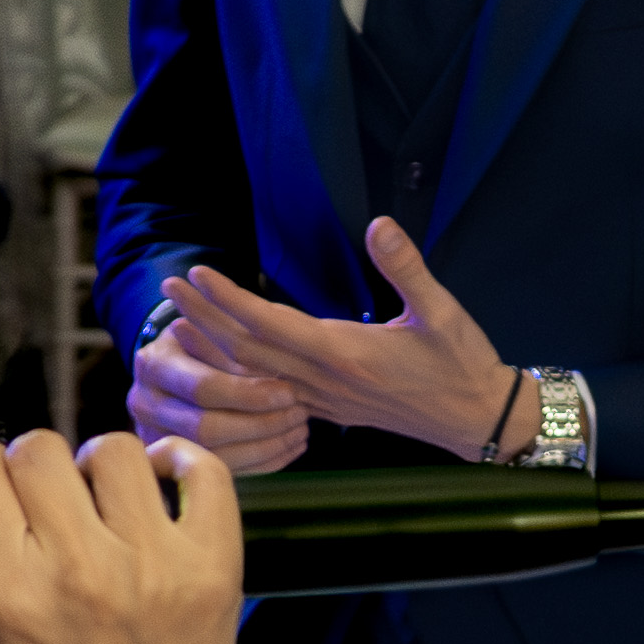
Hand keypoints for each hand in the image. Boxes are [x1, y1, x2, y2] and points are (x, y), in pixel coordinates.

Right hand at [0, 431, 248, 643]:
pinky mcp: (212, 565)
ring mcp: (154, 564)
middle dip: (30, 467)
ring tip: (101, 503)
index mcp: (11, 595)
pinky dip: (177, 462)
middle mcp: (80, 571)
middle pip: (37, 448)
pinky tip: (158, 484)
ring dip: (98, 468)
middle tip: (44, 501)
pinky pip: (199, 468)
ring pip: (112, 449)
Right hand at [128, 292, 312, 474]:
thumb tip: (280, 370)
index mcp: (153, 364)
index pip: (203, 387)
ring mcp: (155, 438)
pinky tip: (290, 447)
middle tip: (299, 415)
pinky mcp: (173, 461)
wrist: (174, 362)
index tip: (289, 393)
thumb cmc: (201, 338)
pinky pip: (223, 470)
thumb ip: (236, 345)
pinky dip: (263, 462)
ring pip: (216, 456)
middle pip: (207, 429)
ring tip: (300, 430)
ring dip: (267, 447)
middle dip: (260, 425)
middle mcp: (144, 404)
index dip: (249, 394)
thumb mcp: (213, 328)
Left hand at [172, 223, 517, 456]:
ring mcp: (322, 398)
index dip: (229, 300)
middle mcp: (324, 380)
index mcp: (346, 353)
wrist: (475, 419)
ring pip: (253, 373)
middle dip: (204, 317)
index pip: (270, 324)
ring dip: (213, 345)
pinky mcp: (327, 406)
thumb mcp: (442, 309)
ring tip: (178, 319)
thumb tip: (379, 224)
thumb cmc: (462, 363)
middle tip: (168, 287)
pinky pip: (269, 389)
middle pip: (248, 349)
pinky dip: (238, 371)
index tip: (197, 274)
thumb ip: (407, 266)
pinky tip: (221, 359)